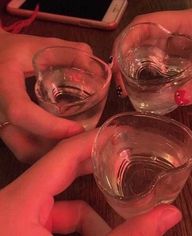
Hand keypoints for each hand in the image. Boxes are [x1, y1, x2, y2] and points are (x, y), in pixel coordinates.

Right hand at [0, 29, 91, 161]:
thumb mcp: (39, 45)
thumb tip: (95, 65)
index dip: (50, 126)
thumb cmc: (12, 50)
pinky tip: (62, 142)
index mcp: (3, 85)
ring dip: (52, 152)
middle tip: (83, 141)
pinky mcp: (5, 128)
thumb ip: (69, 52)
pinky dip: (45, 150)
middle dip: (56, 148)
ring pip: (23, 151)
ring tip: (77, 144)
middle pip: (23, 143)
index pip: (21, 112)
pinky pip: (23, 148)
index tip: (78, 129)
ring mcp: (0, 122)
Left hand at [0, 130, 180, 235]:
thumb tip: (170, 214)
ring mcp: (16, 214)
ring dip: (92, 215)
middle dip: (97, 168)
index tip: (121, 134)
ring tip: (114, 230)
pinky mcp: (20, 226)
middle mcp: (14, 201)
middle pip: (64, 169)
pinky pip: (55, 217)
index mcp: (19, 202)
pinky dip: (77, 226)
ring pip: (63, 201)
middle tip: (126, 163)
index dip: (95, 140)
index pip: (64, 153)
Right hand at [113, 8, 191, 104]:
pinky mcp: (178, 59)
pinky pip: (154, 61)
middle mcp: (179, 31)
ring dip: (131, 63)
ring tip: (123, 83)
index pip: (147, 23)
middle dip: (125, 54)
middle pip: (142, 35)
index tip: (117, 63)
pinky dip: (142, 71)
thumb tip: (177, 97)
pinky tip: (137, 84)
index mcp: (189, 23)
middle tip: (118, 79)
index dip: (127, 39)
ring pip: (146, 48)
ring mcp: (178, 45)